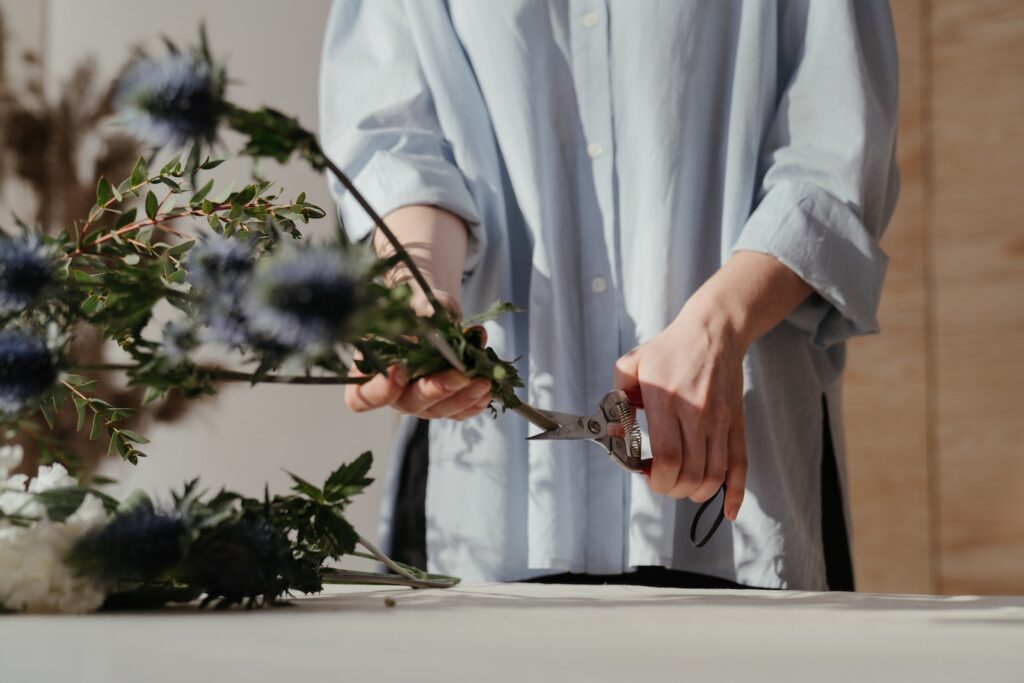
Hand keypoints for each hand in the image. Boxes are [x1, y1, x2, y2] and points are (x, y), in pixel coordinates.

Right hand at [344, 289, 492, 420]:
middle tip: (460, 376)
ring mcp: (418, 400)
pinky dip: (473, 404)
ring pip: (437, 410)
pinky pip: (456, 412)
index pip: (362, 396)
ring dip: (462, 398)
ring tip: (484, 382)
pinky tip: (486, 393)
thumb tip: (431, 316)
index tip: (400, 371)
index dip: (380, 390)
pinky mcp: (441, 403)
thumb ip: (420, 308)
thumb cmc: (415, 306)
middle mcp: (391, 391)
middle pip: (408, 403)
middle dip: (436, 390)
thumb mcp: (416, 300)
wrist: (432, 312)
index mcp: (370, 369)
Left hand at [615, 302, 747, 519]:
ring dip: (695, 493)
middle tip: (660, 480)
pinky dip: (735, 494)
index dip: (656, 479)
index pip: (667, 458)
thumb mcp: (631, 365)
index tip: (646, 474)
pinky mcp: (737, 424)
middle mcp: (697, 414)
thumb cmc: (669, 350)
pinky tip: (727, 511)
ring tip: (681, 485)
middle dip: (671, 489)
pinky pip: (741, 466)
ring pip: (714, 477)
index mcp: (667, 401)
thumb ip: (617, 401)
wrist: (714, 331)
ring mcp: (721, 421)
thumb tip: (615, 436)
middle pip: (691, 474)